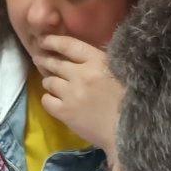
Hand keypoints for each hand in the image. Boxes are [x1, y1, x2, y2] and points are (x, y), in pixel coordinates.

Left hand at [35, 36, 122, 153]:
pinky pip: (46, 101)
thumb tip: (83, 56)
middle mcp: (80, 74)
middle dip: (44, 60)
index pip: (68, 45)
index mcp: (97, 61)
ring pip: (49, 81)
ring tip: (50, 83)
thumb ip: (101, 62)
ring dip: (48, 81)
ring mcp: (71, 94)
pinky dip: (48, 99)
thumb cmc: (132, 100)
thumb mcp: (120, 72)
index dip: (52, 41)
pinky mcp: (65, 112)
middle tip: (39, 58)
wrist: (130, 129)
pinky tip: (53, 101)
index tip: (43, 41)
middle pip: (55, 63)